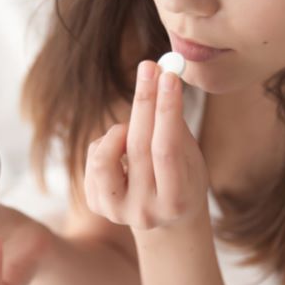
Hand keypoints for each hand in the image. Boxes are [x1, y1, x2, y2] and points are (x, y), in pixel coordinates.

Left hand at [84, 60, 208, 230]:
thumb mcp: (190, 157)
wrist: (165, 218)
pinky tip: (121, 149)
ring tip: (132, 128)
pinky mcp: (97, 205)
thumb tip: (162, 76)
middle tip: (149, 67)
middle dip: (145, 102)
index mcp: (176, 202)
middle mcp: (145, 212)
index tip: (169, 75)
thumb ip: (175, 125)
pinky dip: (107, 143)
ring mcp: (117, 212)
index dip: (167, 110)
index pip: (167, 150)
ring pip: (104, 156)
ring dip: (119, 130)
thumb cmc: (183, 177)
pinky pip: (93, 159)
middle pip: (138, 148)